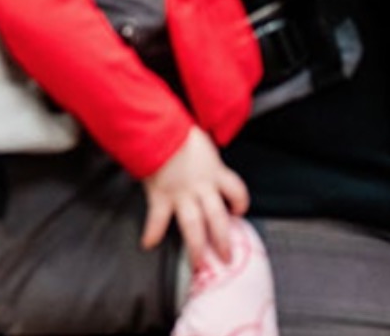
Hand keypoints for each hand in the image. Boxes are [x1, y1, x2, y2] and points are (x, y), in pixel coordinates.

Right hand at [140, 126, 249, 268]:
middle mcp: (201, 186)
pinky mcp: (160, 195)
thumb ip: (205, 155)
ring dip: (195, 247)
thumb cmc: (177, 128)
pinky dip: (152, 233)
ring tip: (197, 263)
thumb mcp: (201, 138)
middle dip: (223, 241)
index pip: (237, 190)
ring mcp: (181, 193)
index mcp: (215, 171)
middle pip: (218, 218)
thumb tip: (206, 154)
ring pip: (193, 226)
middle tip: (225, 257)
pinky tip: (148, 244)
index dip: (240, 202)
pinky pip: (158, 219)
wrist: (157, 127)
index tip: (238, 211)